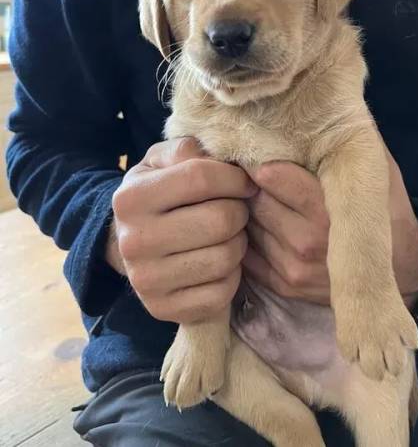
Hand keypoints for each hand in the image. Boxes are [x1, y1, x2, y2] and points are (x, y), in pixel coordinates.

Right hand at [109, 138, 256, 322]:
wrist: (132, 245)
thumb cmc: (159, 194)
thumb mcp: (162, 162)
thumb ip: (187, 149)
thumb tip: (218, 159)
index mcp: (131, 198)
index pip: (201, 177)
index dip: (234, 177)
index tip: (245, 182)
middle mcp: (133, 241)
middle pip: (220, 220)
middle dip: (239, 211)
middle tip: (236, 210)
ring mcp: (146, 281)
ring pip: (225, 257)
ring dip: (238, 244)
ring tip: (228, 235)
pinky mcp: (164, 309)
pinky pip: (222, 292)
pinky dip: (231, 276)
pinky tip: (219, 263)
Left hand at [243, 154, 417, 308]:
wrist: (405, 268)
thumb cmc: (387, 207)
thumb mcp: (376, 166)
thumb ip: (348, 139)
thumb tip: (321, 103)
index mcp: (328, 210)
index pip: (272, 176)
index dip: (263, 160)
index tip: (262, 153)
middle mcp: (308, 243)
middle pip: (255, 200)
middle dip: (254, 185)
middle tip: (255, 172)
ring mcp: (294, 269)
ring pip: (248, 226)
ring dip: (250, 211)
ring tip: (261, 197)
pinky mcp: (285, 287)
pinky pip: (248, 255)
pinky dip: (251, 236)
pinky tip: (265, 223)